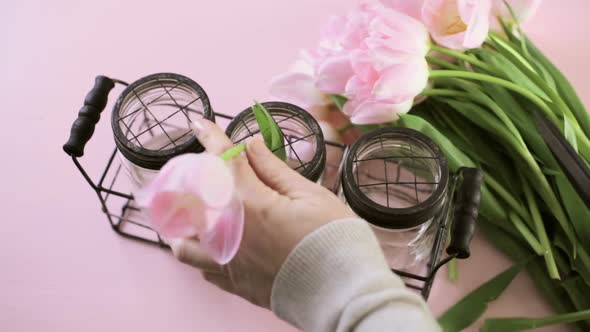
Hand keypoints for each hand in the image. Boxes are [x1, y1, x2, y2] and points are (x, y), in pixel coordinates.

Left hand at [170, 118, 354, 307]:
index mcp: (249, 205)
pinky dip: (203, 251)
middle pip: (193, 201)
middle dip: (196, 180)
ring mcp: (228, 264)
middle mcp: (229, 235)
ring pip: (185, 244)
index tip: (200, 124)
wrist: (343, 291)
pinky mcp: (235, 285)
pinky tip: (218, 243)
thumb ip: (273, 169)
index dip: (211, 139)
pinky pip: (203, 268)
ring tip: (201, 214)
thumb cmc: (333, 238)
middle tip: (212, 172)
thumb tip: (250, 145)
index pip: (223, 163)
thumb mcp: (310, 195)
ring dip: (186, 224)